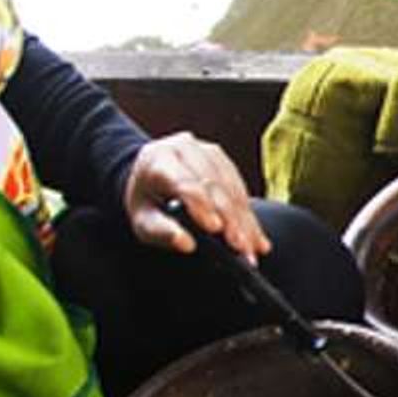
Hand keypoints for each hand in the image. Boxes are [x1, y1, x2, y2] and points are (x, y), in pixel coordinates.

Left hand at [124, 135, 268, 259]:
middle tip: (240, 248)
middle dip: (230, 219)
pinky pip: (240, 187)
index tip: (216, 229)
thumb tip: (186, 244)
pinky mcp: (222, 159)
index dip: (202, 205)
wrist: (150, 178)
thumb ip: (161, 232)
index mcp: (157, 160)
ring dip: (244, 220)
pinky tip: (255, 236)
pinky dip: (248, 214)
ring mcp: (206, 150)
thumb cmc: (146, 202)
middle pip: (213, 185)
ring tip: (251, 247)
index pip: (184, 182)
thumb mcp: (142, 220)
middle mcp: (184, 148)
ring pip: (231, 186)